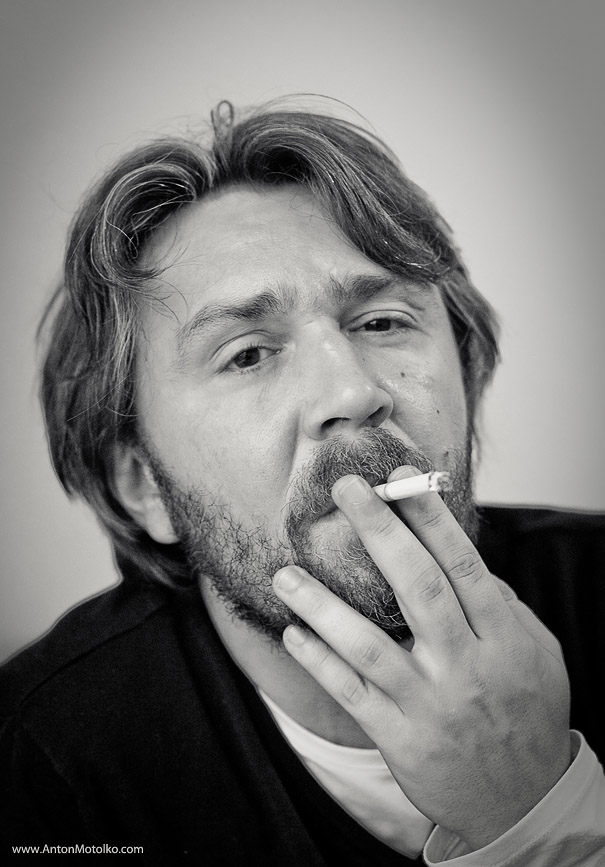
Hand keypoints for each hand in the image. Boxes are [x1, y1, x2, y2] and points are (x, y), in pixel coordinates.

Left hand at [272, 467, 571, 849]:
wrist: (520, 805)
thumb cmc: (527, 718)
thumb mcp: (539, 658)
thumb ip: (505, 608)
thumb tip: (464, 562)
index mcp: (504, 640)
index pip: (464, 566)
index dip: (432, 518)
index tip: (401, 479)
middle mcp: (466, 668)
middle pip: (418, 588)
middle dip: (380, 532)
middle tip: (345, 491)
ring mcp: (430, 705)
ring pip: (369, 645)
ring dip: (322, 605)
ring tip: (286, 572)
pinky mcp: (399, 738)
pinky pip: (350, 693)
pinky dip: (318, 661)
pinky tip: (292, 632)